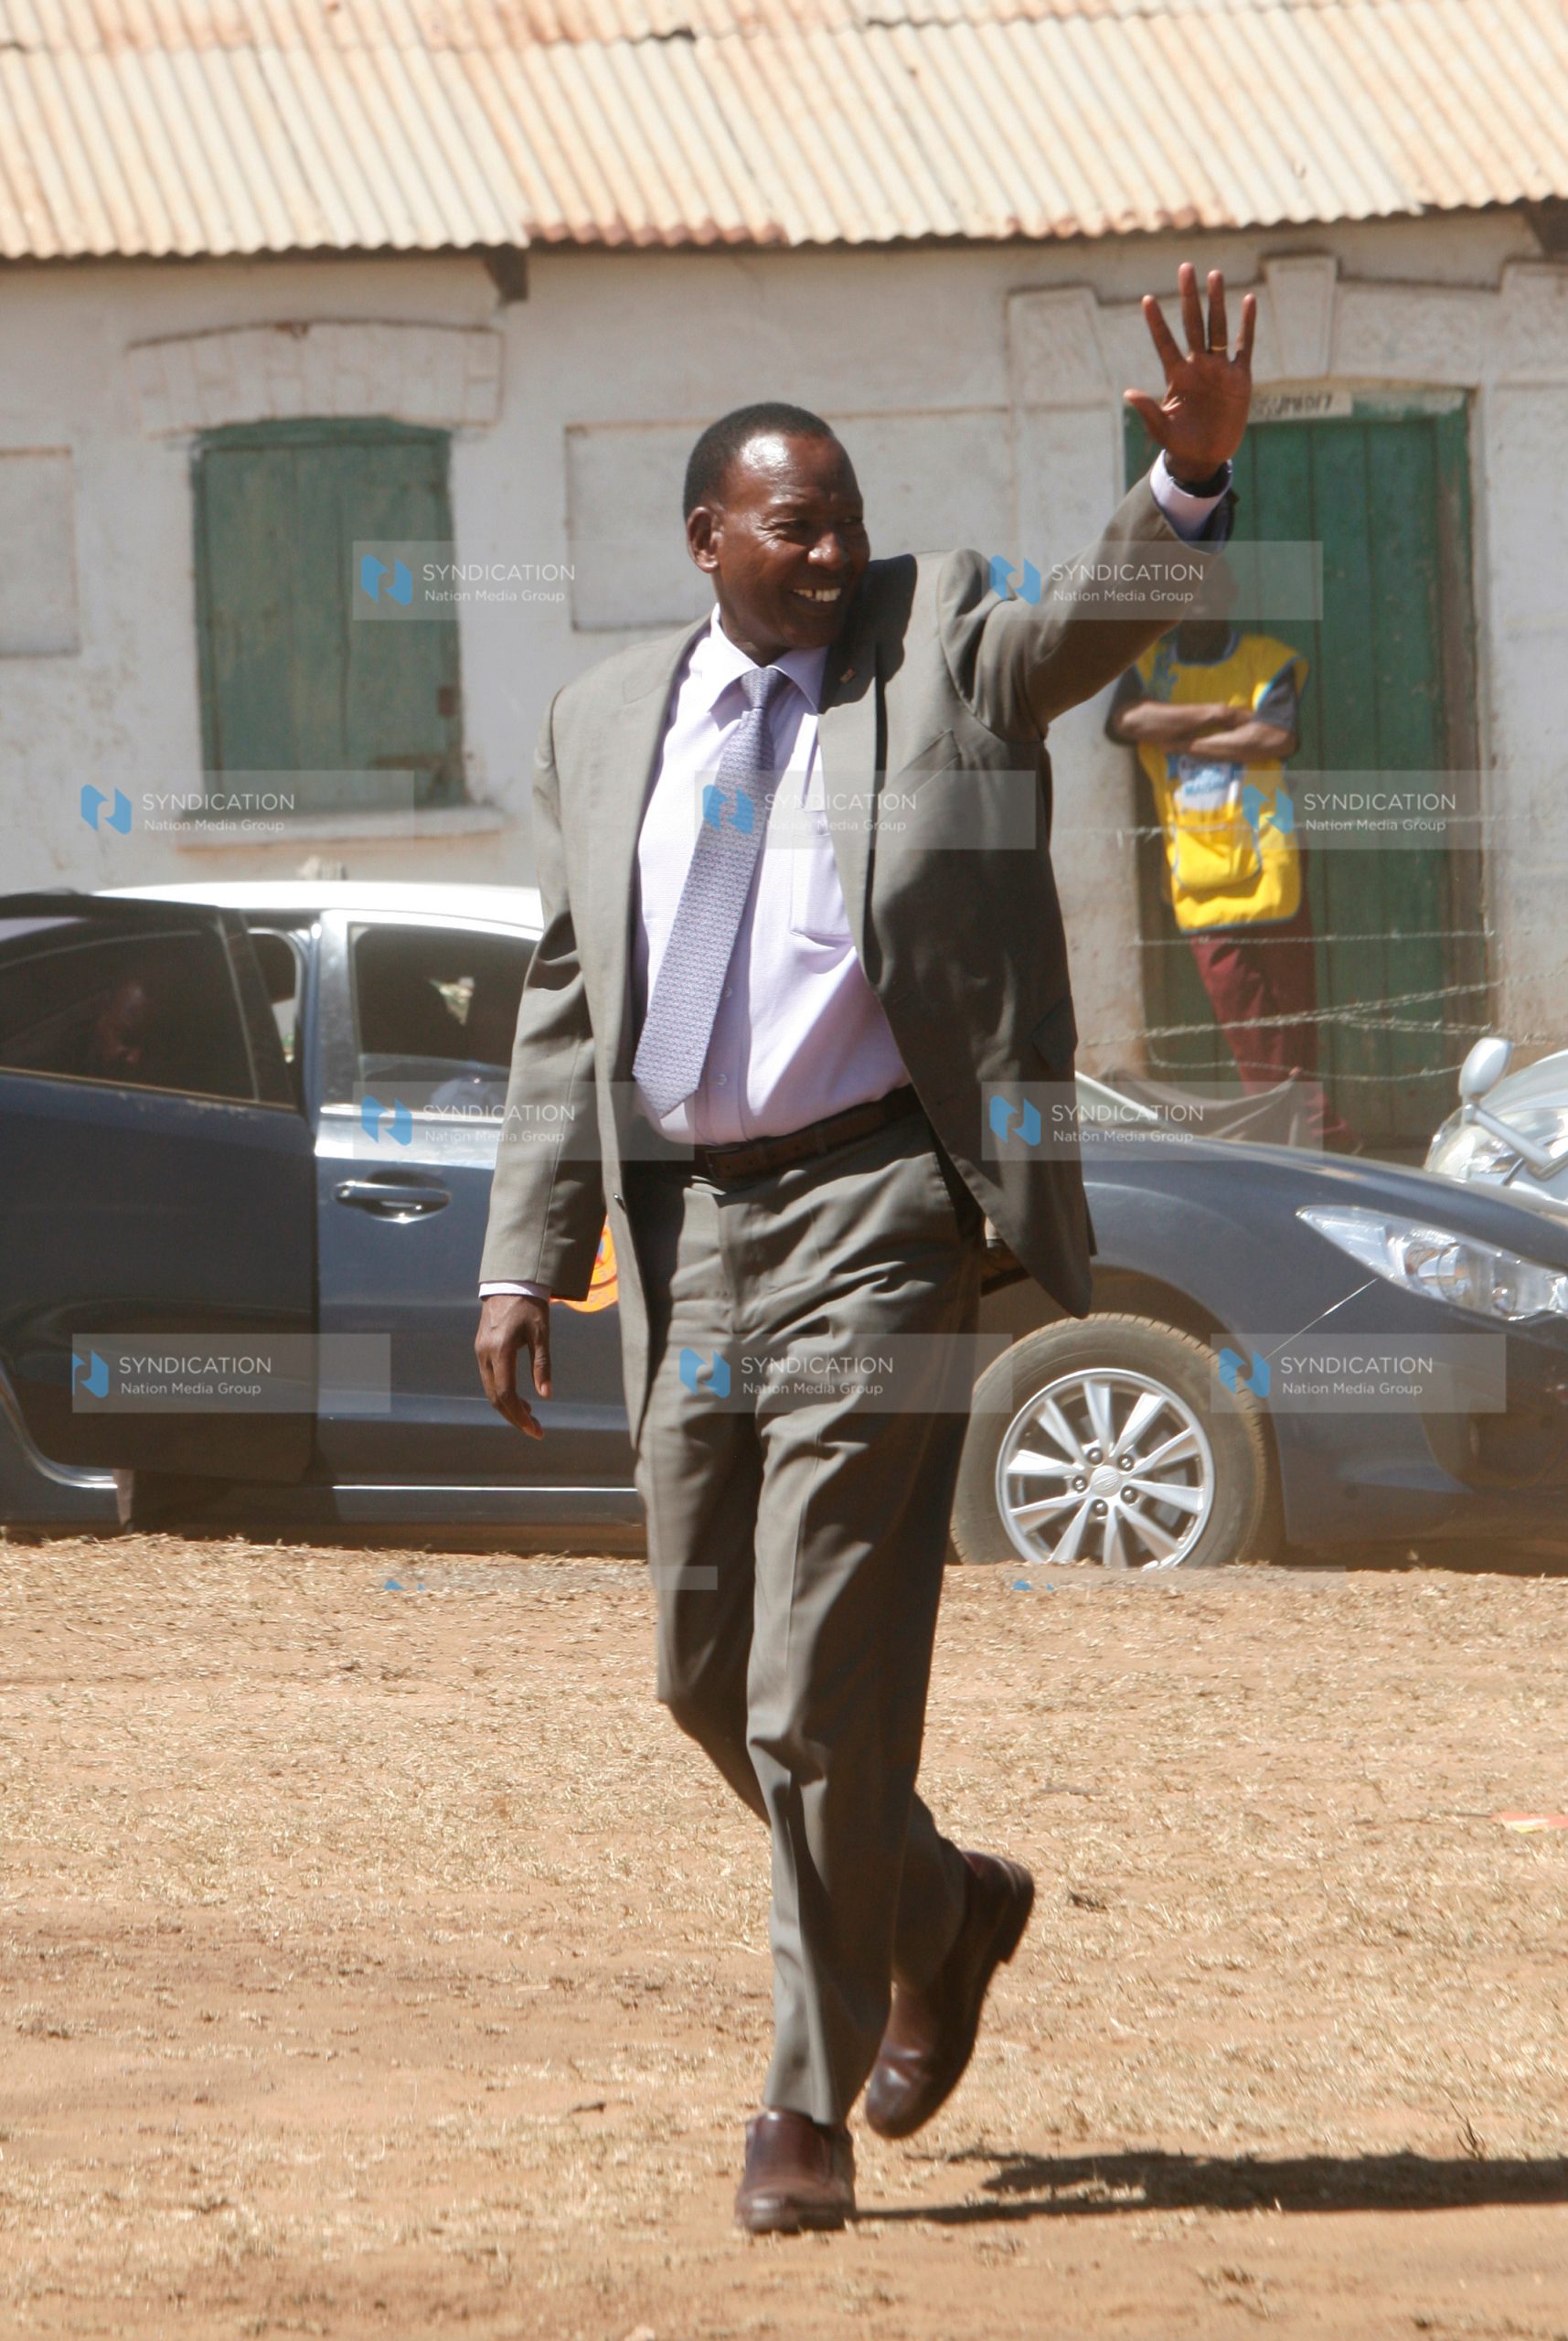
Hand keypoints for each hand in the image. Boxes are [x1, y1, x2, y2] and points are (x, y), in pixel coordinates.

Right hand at [475, 1293, 552, 1439]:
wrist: (510, 1282)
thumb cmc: (530, 1306)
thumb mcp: (541, 1334)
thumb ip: (542, 1365)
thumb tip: (546, 1396)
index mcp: (500, 1350)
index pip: (506, 1394)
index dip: (520, 1417)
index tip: (535, 1430)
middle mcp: (485, 1354)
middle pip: (496, 1397)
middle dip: (515, 1417)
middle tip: (535, 1429)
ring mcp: (480, 1351)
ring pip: (491, 1389)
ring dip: (509, 1406)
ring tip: (530, 1415)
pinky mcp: (481, 1348)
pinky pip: (490, 1378)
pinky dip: (503, 1392)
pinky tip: (519, 1398)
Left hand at [1126, 264, 1254, 479]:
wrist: (1206, 456)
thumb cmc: (1180, 443)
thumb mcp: (1162, 429)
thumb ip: (1148, 411)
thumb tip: (1129, 393)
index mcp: (1177, 376)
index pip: (1165, 343)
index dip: (1156, 323)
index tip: (1146, 300)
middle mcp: (1197, 366)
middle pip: (1193, 324)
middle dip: (1189, 297)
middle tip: (1185, 268)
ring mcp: (1219, 369)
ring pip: (1218, 328)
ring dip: (1216, 302)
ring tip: (1214, 274)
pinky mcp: (1239, 377)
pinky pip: (1244, 345)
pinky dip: (1247, 324)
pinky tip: (1248, 300)